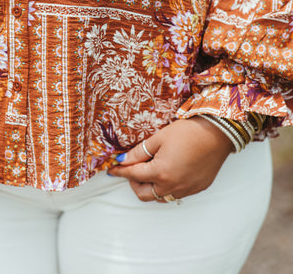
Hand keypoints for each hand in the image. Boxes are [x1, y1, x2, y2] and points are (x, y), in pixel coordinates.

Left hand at [108, 117, 233, 201]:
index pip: (133, 175)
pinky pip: (176, 194)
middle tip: (132, 170)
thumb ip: (139, 151)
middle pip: (144, 194)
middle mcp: (172, 186)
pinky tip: (169, 173)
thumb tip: (123, 159)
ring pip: (160, 197)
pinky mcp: (197, 188)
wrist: (217, 134)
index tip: (111, 169)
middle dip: (134, 183)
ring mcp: (186, 189)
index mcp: (160, 172)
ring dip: (151, 187)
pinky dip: (167, 187)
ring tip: (151, 171)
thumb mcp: (159, 138)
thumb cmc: (188, 132)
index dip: (120, 171)